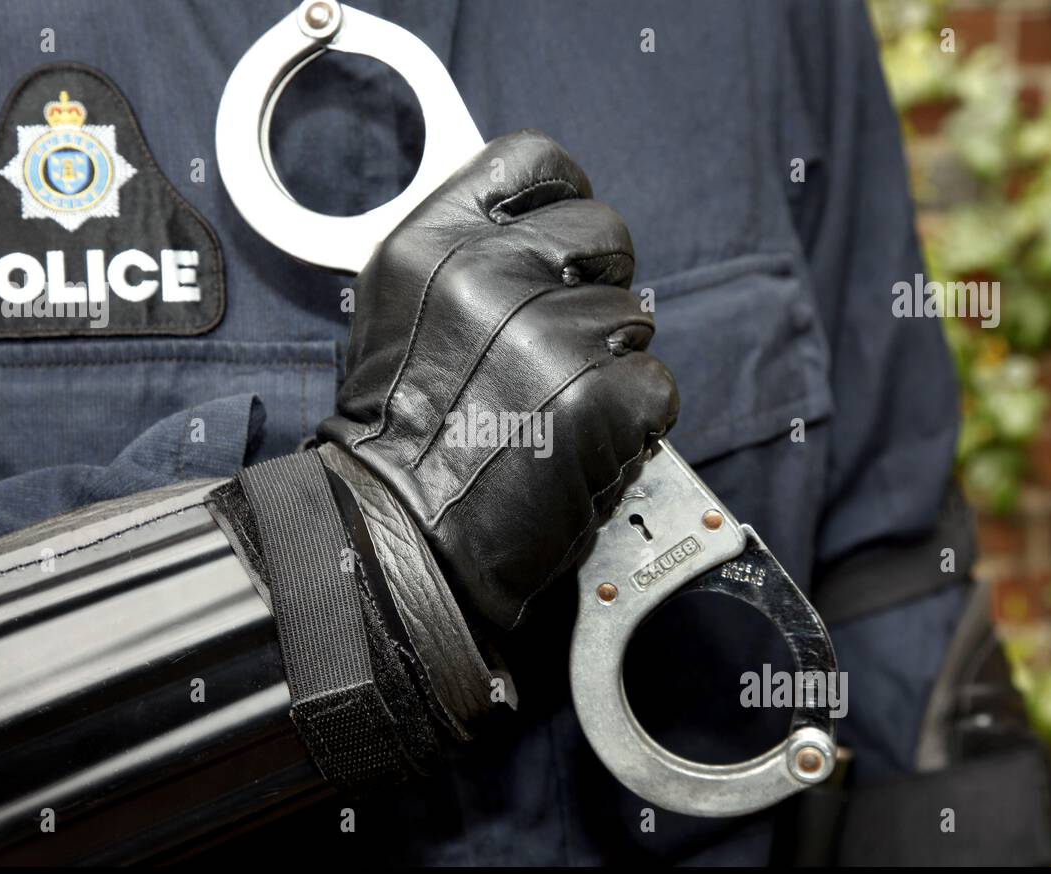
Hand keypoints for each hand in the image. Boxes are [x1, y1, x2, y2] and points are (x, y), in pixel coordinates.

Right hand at [320, 130, 678, 629]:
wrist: (394, 533)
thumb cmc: (397, 432)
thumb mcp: (398, 306)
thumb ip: (466, 252)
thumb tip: (543, 230)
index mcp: (434, 241)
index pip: (538, 163)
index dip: (566, 200)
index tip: (568, 243)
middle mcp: (490, 274)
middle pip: (604, 232)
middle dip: (597, 288)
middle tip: (563, 347)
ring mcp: (549, 337)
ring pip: (633, 319)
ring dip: (608, 366)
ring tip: (551, 412)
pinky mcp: (599, 401)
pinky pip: (656, 385)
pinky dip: (631, 422)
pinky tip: (579, 444)